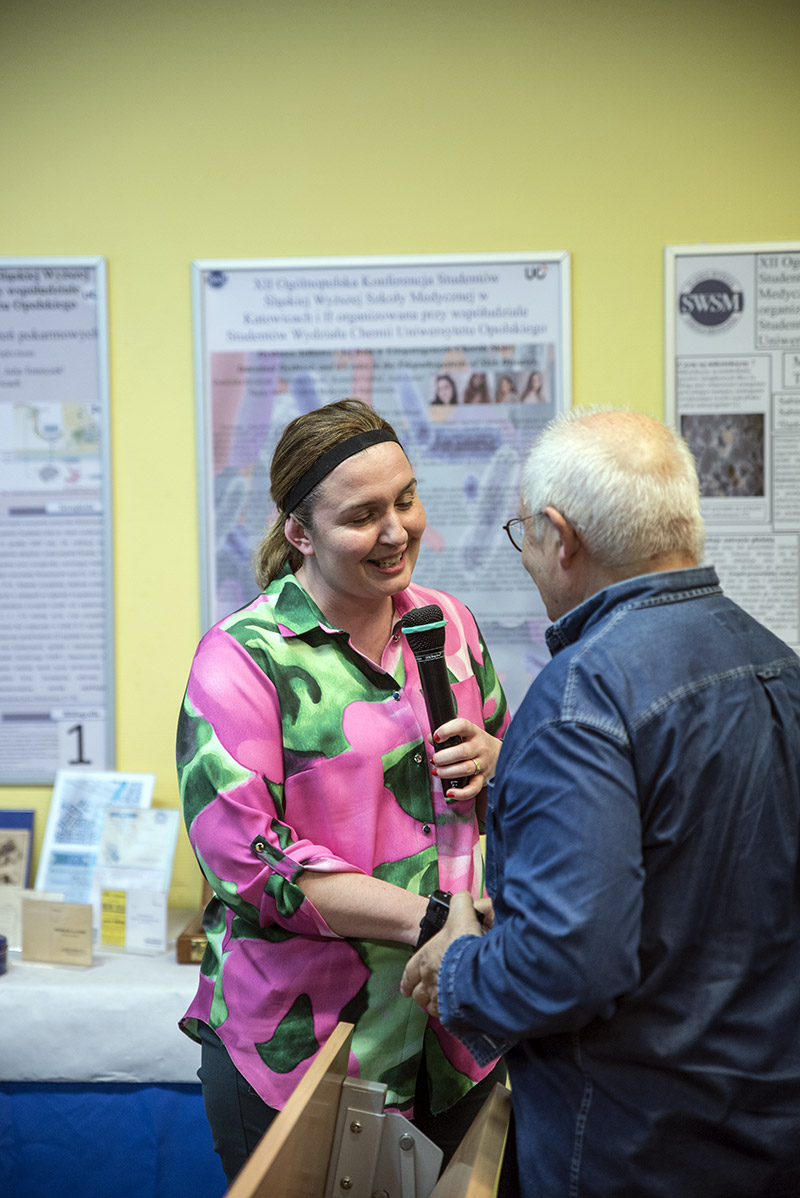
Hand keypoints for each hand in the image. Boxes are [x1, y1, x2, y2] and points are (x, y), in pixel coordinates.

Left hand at [400, 891, 483, 1018]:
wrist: (478, 970)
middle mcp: (428, 980)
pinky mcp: (453, 1012)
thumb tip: (462, 897)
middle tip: (424, 994)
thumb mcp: (461, 914)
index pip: (409, 972)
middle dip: (420, 994)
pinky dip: (448, 1015)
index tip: (406, 987)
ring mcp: (439, 998)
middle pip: (418, 993)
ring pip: (430, 1006)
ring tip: (439, 1003)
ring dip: (433, 1004)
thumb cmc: (465, 944)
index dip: (407, 980)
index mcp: (425, 959)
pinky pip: (446, 1017)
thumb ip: (460, 903)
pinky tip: (454, 1013)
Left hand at [430, 720, 501, 798]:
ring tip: (437, 771)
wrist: (503, 754)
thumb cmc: (477, 743)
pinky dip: (461, 793)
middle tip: (434, 759)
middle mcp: (480, 747)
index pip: (462, 726)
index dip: (447, 730)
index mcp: (473, 732)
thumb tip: (431, 738)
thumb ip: (448, 735)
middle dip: (443, 757)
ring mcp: (483, 764)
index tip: (436, 737)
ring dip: (447, 772)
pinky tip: (450, 792)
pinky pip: (473, 789)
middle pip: (461, 752)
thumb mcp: (466, 734)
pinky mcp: (483, 779)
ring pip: (465, 769)